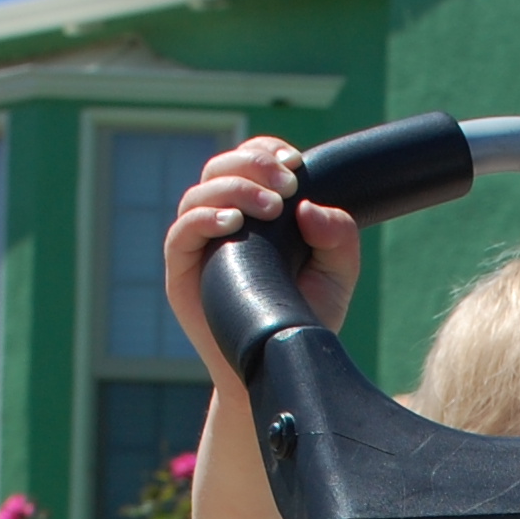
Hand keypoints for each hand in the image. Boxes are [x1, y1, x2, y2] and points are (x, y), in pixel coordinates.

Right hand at [163, 138, 362, 393]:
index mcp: (254, 212)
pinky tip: (232, 222)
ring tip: (270, 207)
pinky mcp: (183, 272)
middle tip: (287, 182)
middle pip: (221, 167)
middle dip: (253, 165)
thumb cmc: (304, 318)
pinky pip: (181, 233)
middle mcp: (222, 221)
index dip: (265, 151)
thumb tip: (309, 208)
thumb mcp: (336, 276)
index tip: (295, 162)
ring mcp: (199, 245)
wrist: (277, 368)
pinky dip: (204, 219)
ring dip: (234, 188)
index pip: (249, 161)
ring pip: (199, 193)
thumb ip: (338, 238)